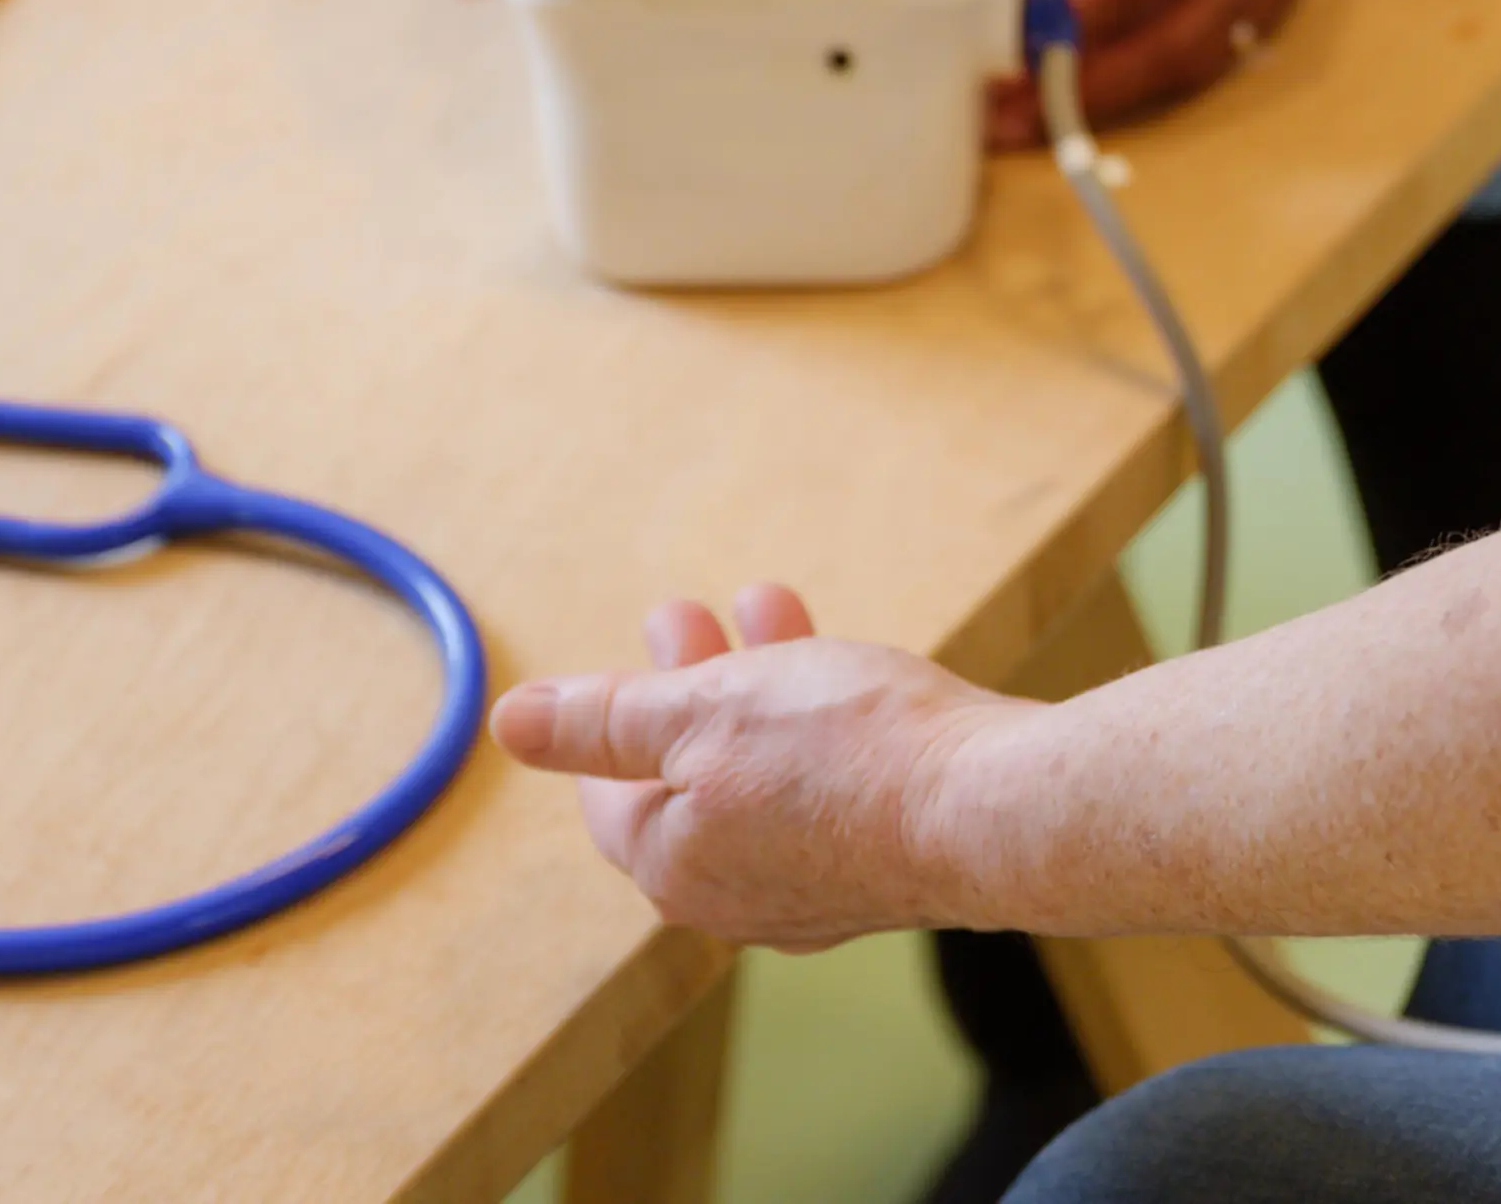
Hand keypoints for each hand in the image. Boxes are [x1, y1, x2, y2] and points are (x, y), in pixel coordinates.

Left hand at [493, 583, 1022, 950]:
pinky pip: (821, 791)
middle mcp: (737, 895)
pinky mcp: (878, 866)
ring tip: (765, 606)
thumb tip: (510, 722)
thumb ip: (605, 719)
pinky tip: (839, 666)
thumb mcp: (704, 709)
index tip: (629, 666)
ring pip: (761, 776)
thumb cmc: (846, 754)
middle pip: (689, 780)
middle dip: (685, 687)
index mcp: (676, 864)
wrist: (989, 807)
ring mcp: (813, 888)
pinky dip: (813, 724)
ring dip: (756, 687)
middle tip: (684, 617)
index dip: (610, 724)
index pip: (612, 797)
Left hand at [976, 0, 1414, 134]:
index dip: (1067, 21)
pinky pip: (1225, 40)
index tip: (995, 41)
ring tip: (1034, 109)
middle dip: (1083, 88)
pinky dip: (1159, 69)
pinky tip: (1097, 75)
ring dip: (1118, 94)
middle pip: (1177, 45)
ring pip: (1204, 58)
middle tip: (999, 113)